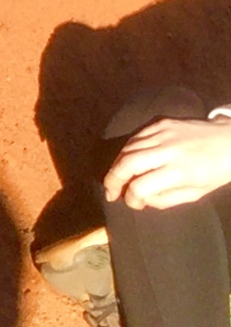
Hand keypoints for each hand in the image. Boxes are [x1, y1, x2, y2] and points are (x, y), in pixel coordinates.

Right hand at [103, 117, 230, 209]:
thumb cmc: (216, 172)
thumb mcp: (196, 193)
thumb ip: (166, 199)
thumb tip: (141, 199)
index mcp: (180, 172)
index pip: (141, 187)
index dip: (131, 198)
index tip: (132, 203)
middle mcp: (168, 151)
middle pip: (126, 164)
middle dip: (112, 180)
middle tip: (110, 192)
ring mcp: (163, 133)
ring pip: (127, 149)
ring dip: (117, 165)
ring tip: (116, 178)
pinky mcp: (162, 123)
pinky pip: (135, 137)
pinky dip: (127, 150)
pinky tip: (127, 160)